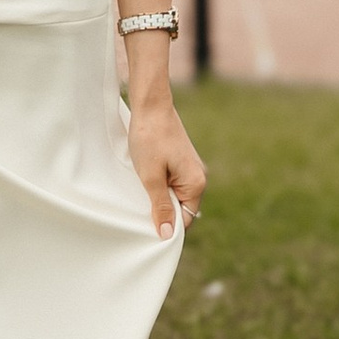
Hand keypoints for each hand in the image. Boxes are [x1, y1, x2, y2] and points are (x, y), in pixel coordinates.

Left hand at [127, 92, 205, 243]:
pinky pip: (171, 182)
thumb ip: (161, 206)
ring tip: (141, 190)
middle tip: (140, 208)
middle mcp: (198, 176)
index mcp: (196, 183)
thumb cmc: (150, 138)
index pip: (185, 219)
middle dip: (162, 211)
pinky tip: (144, 179)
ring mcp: (190, 168)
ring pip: (174, 195)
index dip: (168, 226)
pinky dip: (158, 185)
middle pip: (181, 208)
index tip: (147, 228)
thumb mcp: (151, 177)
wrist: (150, 105)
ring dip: (158, 197)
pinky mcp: (180, 161)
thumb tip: (167, 233)